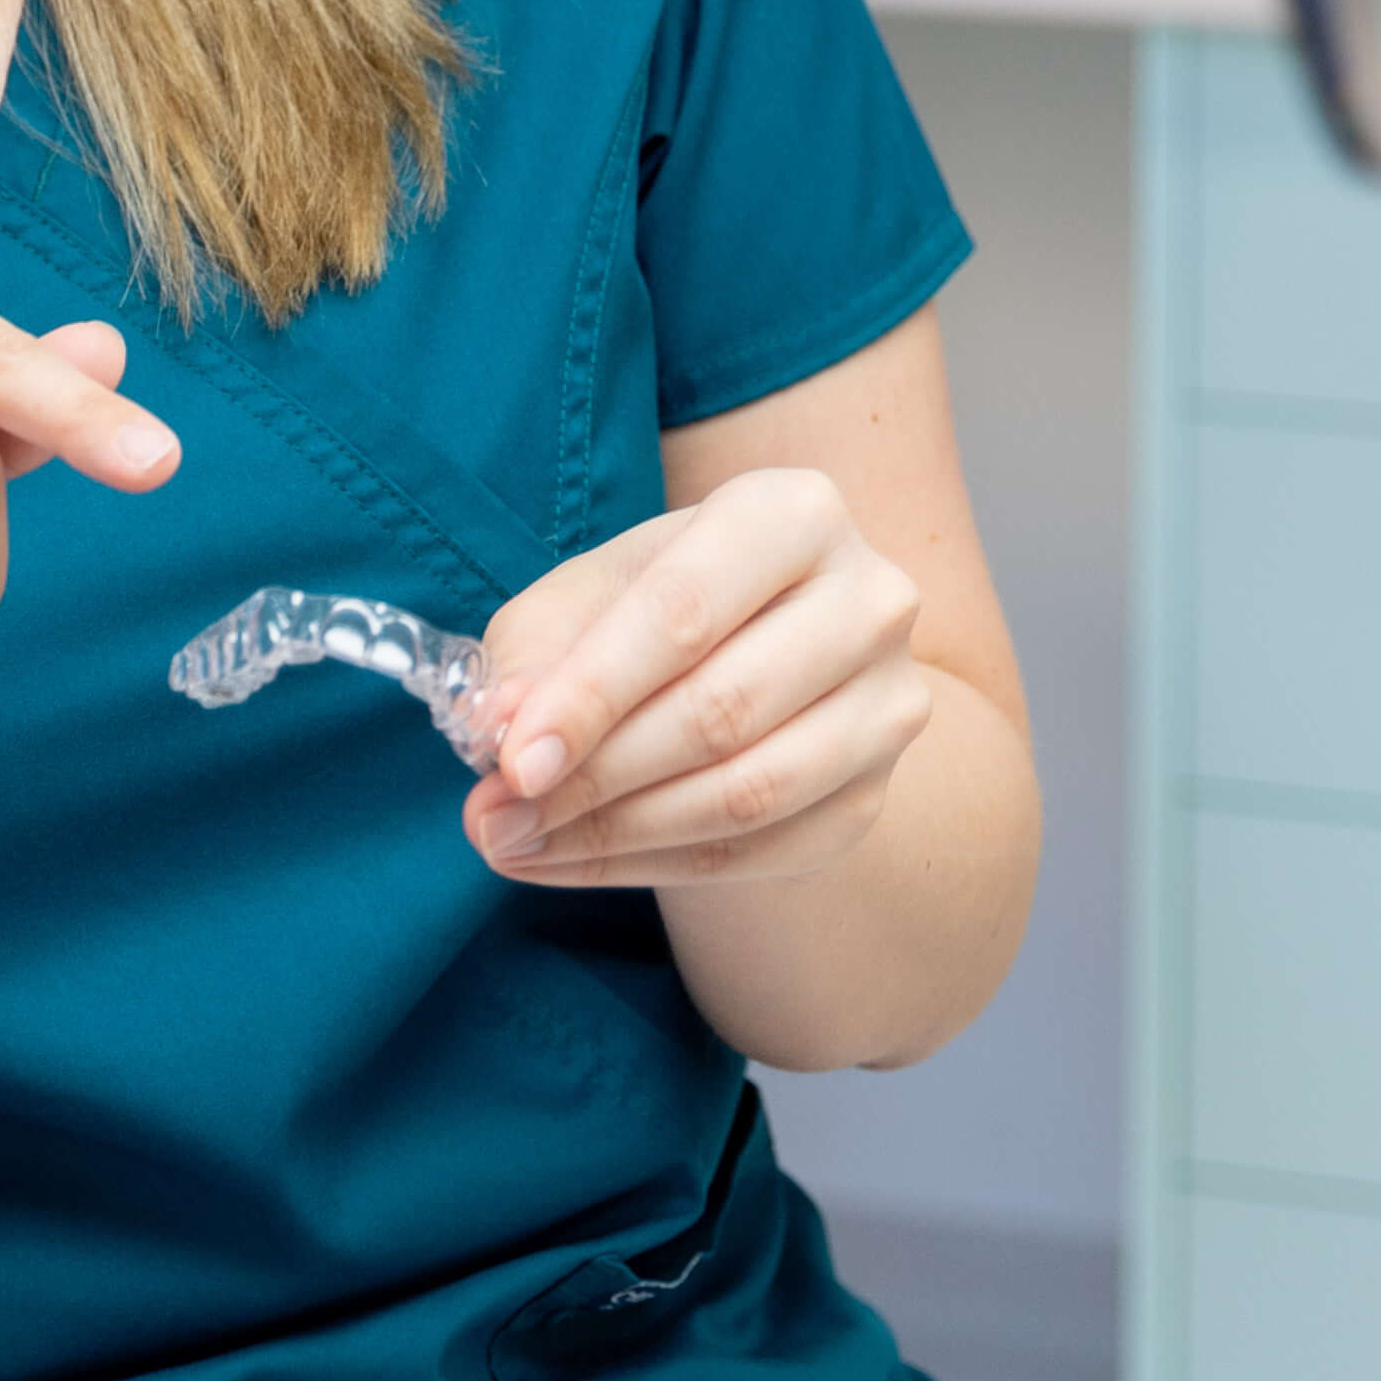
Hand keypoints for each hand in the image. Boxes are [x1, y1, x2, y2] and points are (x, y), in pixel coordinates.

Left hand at [461, 468, 931, 886]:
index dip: (590, 693)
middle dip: (591, 777)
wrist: (770, 645)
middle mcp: (868, 600)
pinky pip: (759, 853)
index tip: (509, 762)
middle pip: (721, 711)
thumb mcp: (592, 591)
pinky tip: (574, 861)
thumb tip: (499, 730)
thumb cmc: (666, 600)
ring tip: (517, 845)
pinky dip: (651, 867)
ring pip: (748, 795)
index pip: (685, 613)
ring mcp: (887, 704)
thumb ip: (539, 649)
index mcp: (794, 512)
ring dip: (615, 836)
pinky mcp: (873, 794)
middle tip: (493, 817)